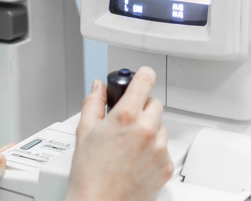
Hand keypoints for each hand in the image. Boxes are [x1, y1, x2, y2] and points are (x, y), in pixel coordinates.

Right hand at [66, 66, 173, 200]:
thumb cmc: (89, 175)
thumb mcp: (84, 132)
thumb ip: (94, 103)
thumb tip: (99, 88)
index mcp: (127, 116)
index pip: (145, 79)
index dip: (142, 75)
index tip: (141, 76)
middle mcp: (147, 129)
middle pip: (154, 103)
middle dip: (141, 108)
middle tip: (125, 122)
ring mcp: (159, 148)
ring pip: (161, 126)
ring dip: (149, 130)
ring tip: (128, 146)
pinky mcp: (166, 166)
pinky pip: (165, 149)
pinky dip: (153, 151)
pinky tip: (135, 161)